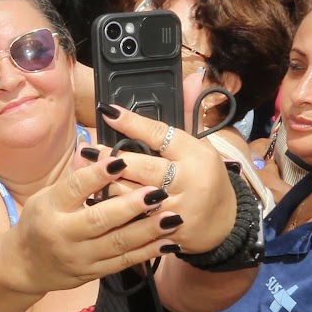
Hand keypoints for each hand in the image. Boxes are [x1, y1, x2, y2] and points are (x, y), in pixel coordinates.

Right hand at [3, 150, 185, 293]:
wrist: (26, 266)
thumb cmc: (40, 222)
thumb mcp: (47, 196)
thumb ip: (74, 178)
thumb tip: (96, 150)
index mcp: (50, 208)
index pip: (74, 188)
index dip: (97, 175)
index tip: (121, 160)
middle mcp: (64, 234)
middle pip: (99, 219)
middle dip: (130, 207)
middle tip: (157, 193)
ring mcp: (79, 257)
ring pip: (117, 244)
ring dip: (147, 231)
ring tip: (172, 218)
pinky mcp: (92, 273)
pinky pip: (123, 262)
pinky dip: (147, 253)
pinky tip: (168, 243)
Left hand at [98, 102, 237, 255]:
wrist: (224, 225)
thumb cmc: (207, 179)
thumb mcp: (201, 147)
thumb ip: (184, 119)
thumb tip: (190, 78)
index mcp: (197, 156)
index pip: (161, 134)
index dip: (132, 122)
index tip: (108, 112)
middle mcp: (188, 182)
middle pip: (142, 166)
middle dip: (112, 157)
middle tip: (89, 150)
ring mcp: (177, 209)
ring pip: (133, 195)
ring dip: (107, 184)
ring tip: (86, 174)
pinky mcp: (166, 232)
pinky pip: (133, 220)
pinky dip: (114, 211)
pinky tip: (96, 203)